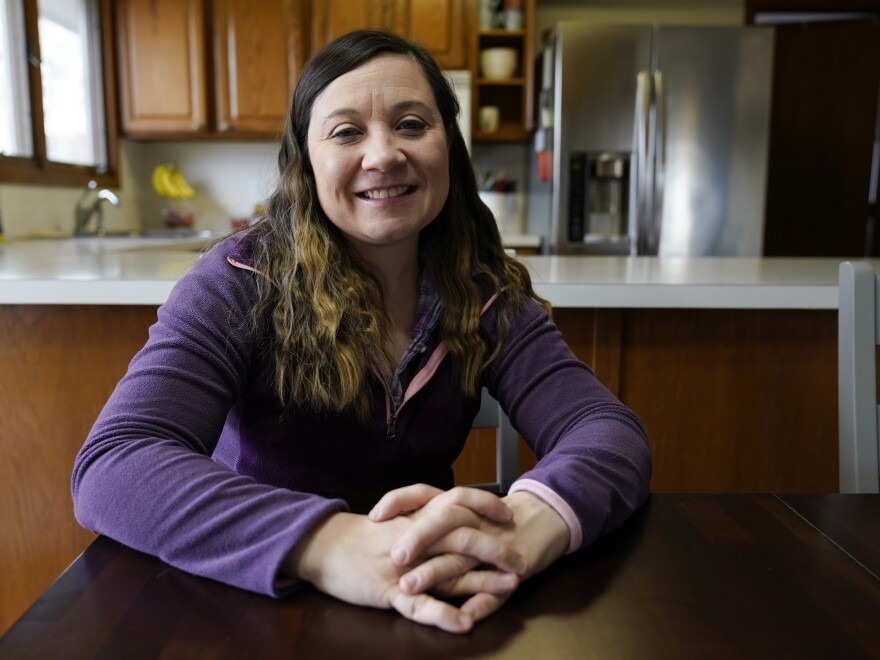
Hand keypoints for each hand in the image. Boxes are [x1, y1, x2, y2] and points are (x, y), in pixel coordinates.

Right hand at [283, 501, 521, 633]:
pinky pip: (419, 605)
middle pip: (462, 537)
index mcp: (415, 518)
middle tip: (522, 560)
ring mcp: (403, 566)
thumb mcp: (395, 521)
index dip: (485, 506)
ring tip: (510, 589)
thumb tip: (452, 520)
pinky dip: (443, 615)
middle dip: (496, 548)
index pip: (457, 502)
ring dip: (481, 580)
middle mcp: (414, 539)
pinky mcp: (389, 591)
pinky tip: (464, 624)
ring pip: (448, 571)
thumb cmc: (361, 536)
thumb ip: (423, 521)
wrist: (323, 546)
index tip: (509, 514)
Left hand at [372, 486, 569, 610]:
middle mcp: (473, 522)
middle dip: (418, 537)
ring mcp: (493, 545)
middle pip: (445, 520)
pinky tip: (465, 617)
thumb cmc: (495, 519)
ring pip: (463, 558)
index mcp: (457, 507)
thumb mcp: (463, 510)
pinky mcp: (513, 570)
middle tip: (394, 555)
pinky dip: (481, 604)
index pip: (424, 493)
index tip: (374, 515)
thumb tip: (386, 523)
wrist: (545, 516)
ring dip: (436, 573)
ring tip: (410, 589)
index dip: (399, 501)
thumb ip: (430, 515)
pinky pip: (496, 591)